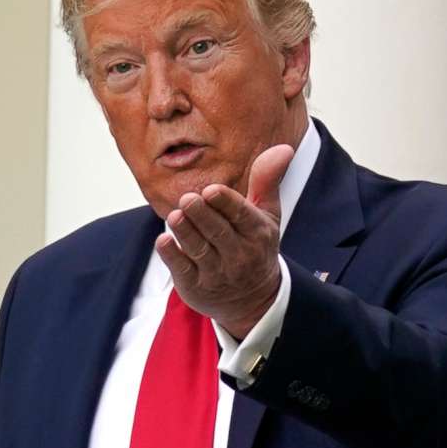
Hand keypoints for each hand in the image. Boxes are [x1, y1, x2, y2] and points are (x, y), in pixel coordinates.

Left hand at [157, 142, 291, 336]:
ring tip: (175, 216)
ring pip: (199, 250)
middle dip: (202, 215)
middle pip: (218, 233)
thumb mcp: (268, 215)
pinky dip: (173, 256)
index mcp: (257, 233)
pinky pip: (183, 270)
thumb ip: (267, 181)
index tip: (211, 190)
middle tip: (187, 198)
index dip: (226, 203)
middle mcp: (239, 255)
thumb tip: (283, 147)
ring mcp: (217, 273)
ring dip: (186, 233)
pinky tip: (163, 241)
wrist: (253, 300)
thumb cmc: (256, 245)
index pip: (242, 216)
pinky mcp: (196, 287)